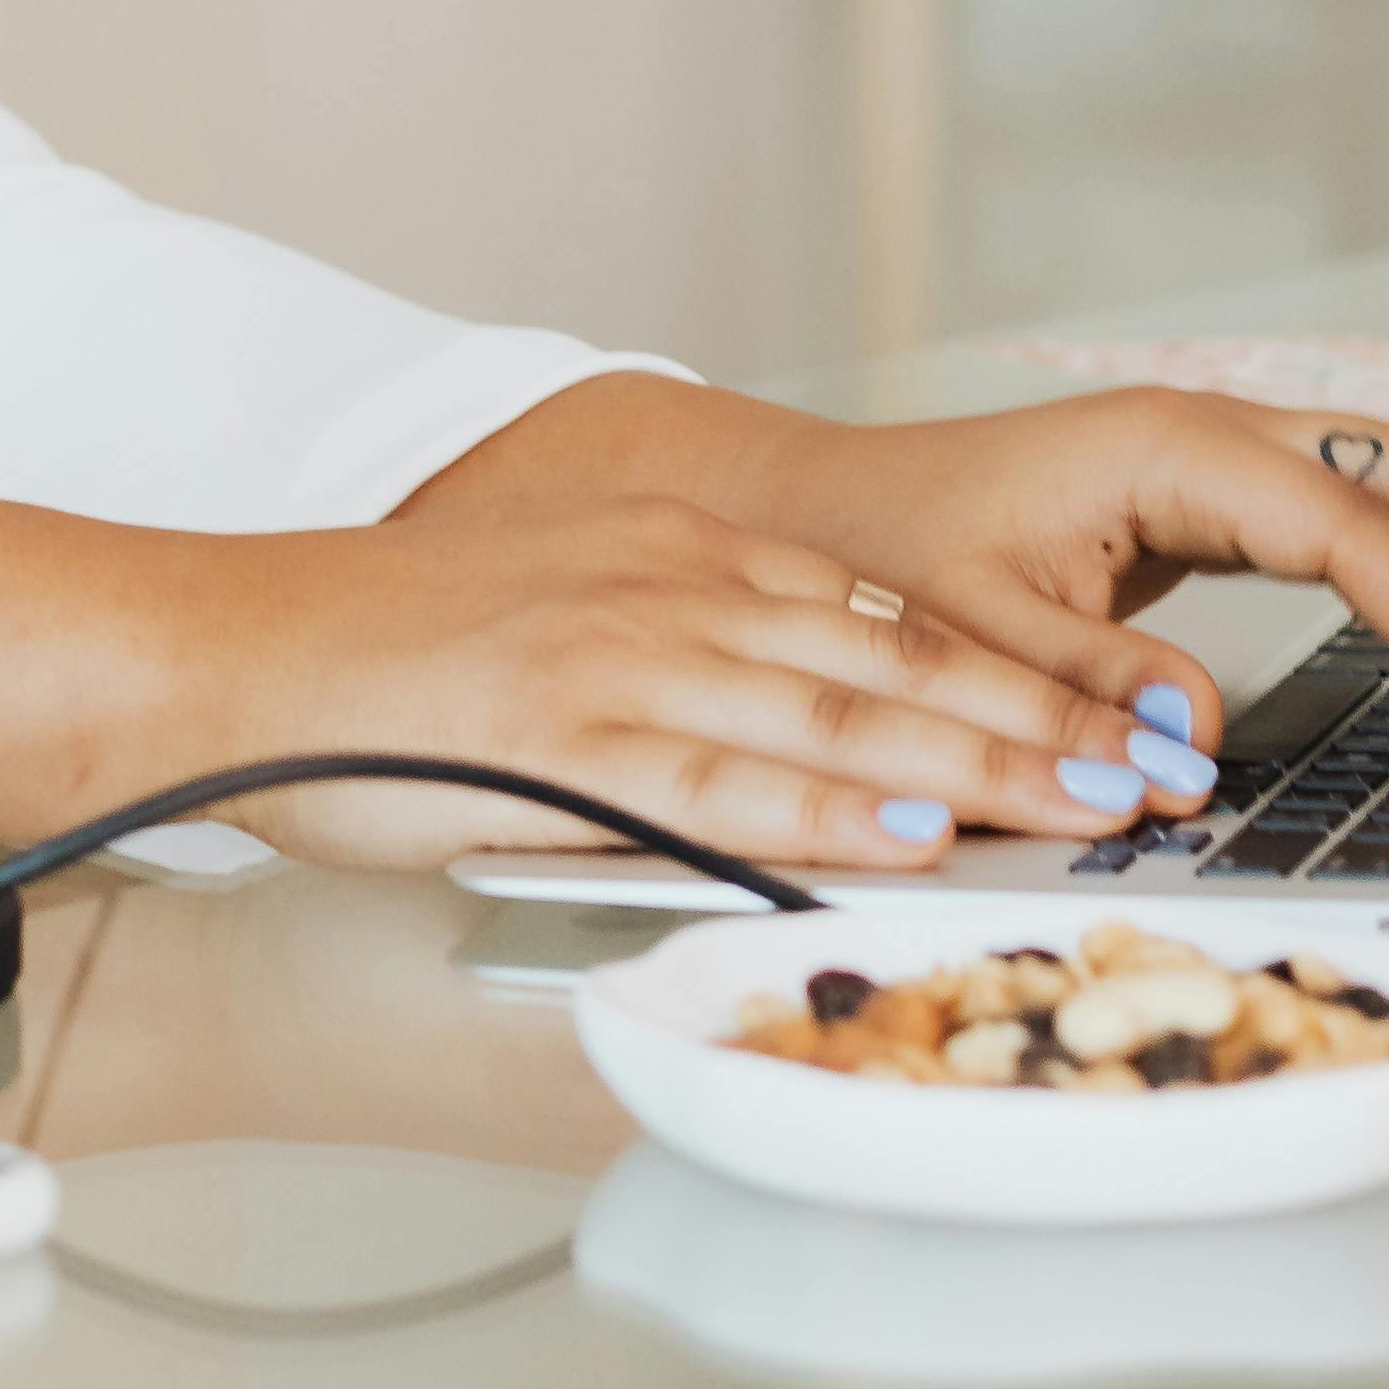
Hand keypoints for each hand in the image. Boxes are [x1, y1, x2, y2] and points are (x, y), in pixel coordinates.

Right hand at [135, 491, 1211, 877]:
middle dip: (1042, 727)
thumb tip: (827, 767)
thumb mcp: (567, 619)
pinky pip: (720, 784)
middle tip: (1157, 778)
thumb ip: (691, 671)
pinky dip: (827, 816)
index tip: (1115, 730)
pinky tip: (905, 838)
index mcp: (679, 550)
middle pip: (893, 665)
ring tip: (1086, 812)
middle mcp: (667, 587)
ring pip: (833, 722)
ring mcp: (616, 661)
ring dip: (975, 772)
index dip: (1018, 678)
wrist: (231, 650)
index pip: (887, 620)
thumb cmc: (390, 664)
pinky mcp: (559, 739)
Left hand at [441, 379, 1388, 778]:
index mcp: (1167, 448)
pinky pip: (1362, 517)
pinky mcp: (1218, 500)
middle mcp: (1213, 432)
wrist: (819, 513)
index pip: (1349, 529)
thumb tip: (1192, 746)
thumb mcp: (965, 631)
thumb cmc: (878, 558)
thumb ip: (1077, 686)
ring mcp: (1223, 458)